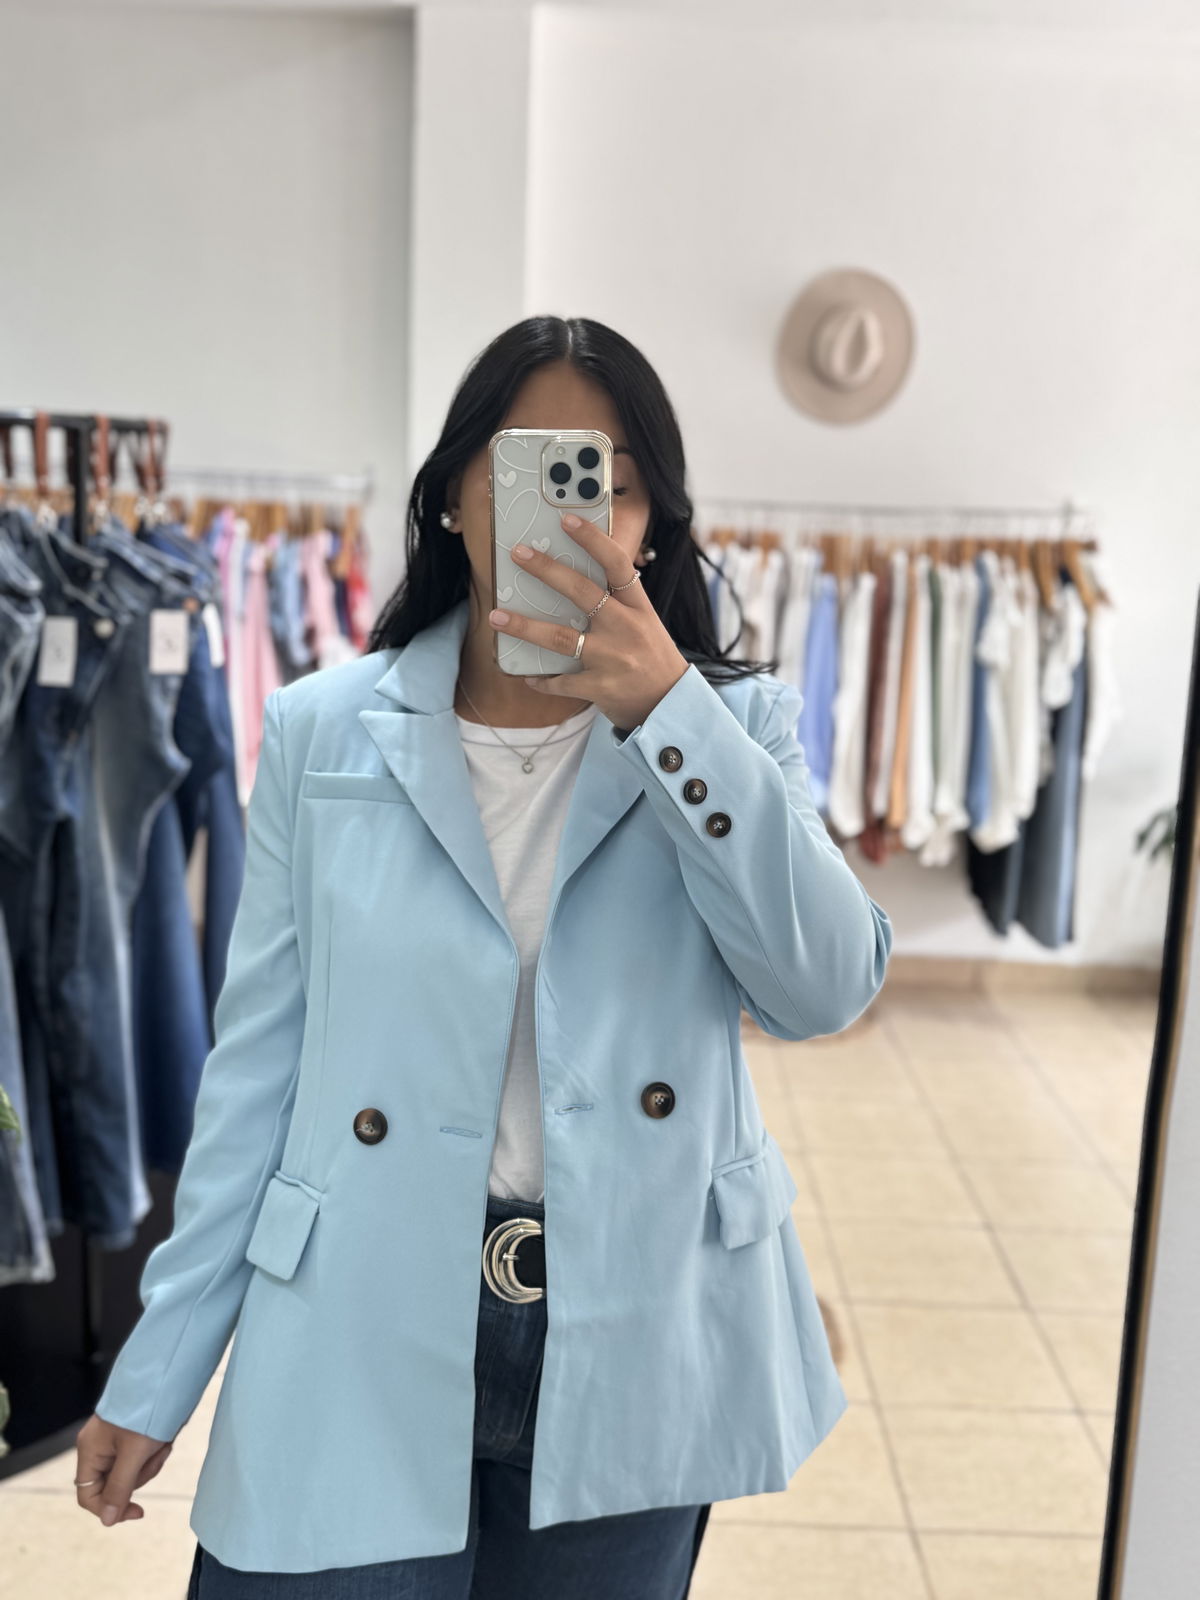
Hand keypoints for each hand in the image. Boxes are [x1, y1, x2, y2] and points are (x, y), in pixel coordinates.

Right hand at [74, 1412, 173, 1526]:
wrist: (167, 1375)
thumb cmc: (147, 1412)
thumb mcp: (134, 1454)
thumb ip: (119, 1488)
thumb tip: (108, 1521)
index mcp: (90, 1451)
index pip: (89, 1496)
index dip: (110, 1508)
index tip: (138, 1510)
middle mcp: (98, 1446)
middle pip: (114, 1484)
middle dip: (140, 1475)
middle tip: (155, 1453)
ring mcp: (115, 1439)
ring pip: (131, 1470)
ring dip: (151, 1460)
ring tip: (162, 1441)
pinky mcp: (132, 1433)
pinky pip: (141, 1455)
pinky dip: (155, 1450)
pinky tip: (164, 1437)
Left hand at [489, 512, 688, 727]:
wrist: (670, 704)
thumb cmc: (651, 658)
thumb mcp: (644, 622)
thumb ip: (616, 602)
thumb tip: (570, 580)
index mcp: (638, 607)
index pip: (616, 564)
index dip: (592, 539)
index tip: (566, 519)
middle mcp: (626, 628)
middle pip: (582, 592)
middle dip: (546, 570)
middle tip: (518, 554)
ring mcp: (612, 658)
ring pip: (560, 638)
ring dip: (524, 626)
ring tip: (496, 616)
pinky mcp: (600, 687)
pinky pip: (561, 682)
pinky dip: (542, 679)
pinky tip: (527, 675)